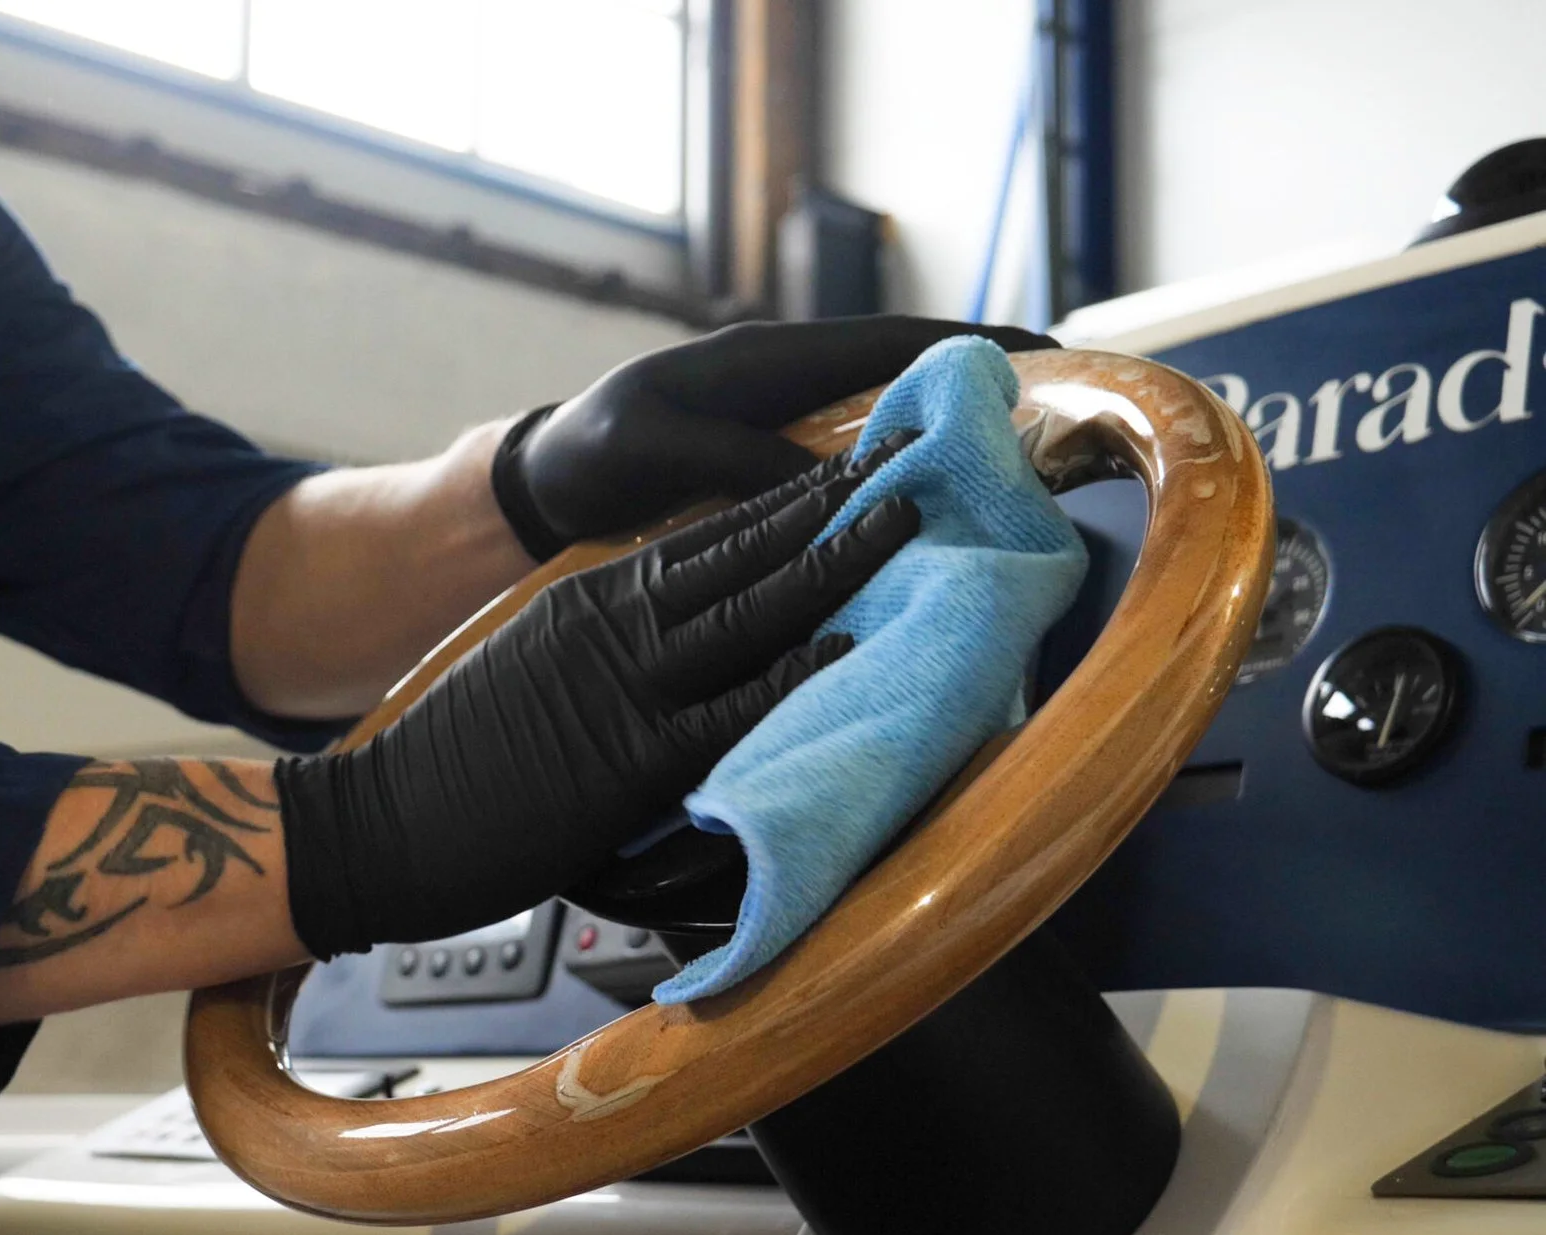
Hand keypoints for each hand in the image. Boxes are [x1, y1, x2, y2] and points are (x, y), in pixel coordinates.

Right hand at [276, 459, 921, 956]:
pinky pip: (731, 707)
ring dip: (835, 559)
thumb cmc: (450, 769)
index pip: (705, 536)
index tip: (850, 468)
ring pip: (751, 606)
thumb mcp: (527, 677)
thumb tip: (669, 658)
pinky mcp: (630, 758)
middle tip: (910, 459)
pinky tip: (849, 645)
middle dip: (833, 505)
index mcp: (585, 603)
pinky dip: (795, 672)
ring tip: (906, 518)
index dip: (784, 501)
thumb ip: (597, 657)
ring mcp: (623, 686)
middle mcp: (610, 625)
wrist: (378, 825)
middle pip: (743, 550)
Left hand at [490, 315, 1053, 559]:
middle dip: (980, 391)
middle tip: (1064, 418)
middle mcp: (788, 384)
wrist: (545, 480)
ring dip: (946, 440)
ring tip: (1021, 472)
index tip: (1046, 355)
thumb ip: (742, 464)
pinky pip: (853, 466)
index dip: (968, 348)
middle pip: (905, 378)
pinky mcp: (769, 464)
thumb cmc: (594, 454)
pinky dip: (899, 481)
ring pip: (886, 423)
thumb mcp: (660, 453)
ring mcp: (782, 423)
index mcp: (770, 362)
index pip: (889, 344)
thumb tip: (835, 493)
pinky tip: (934, 515)